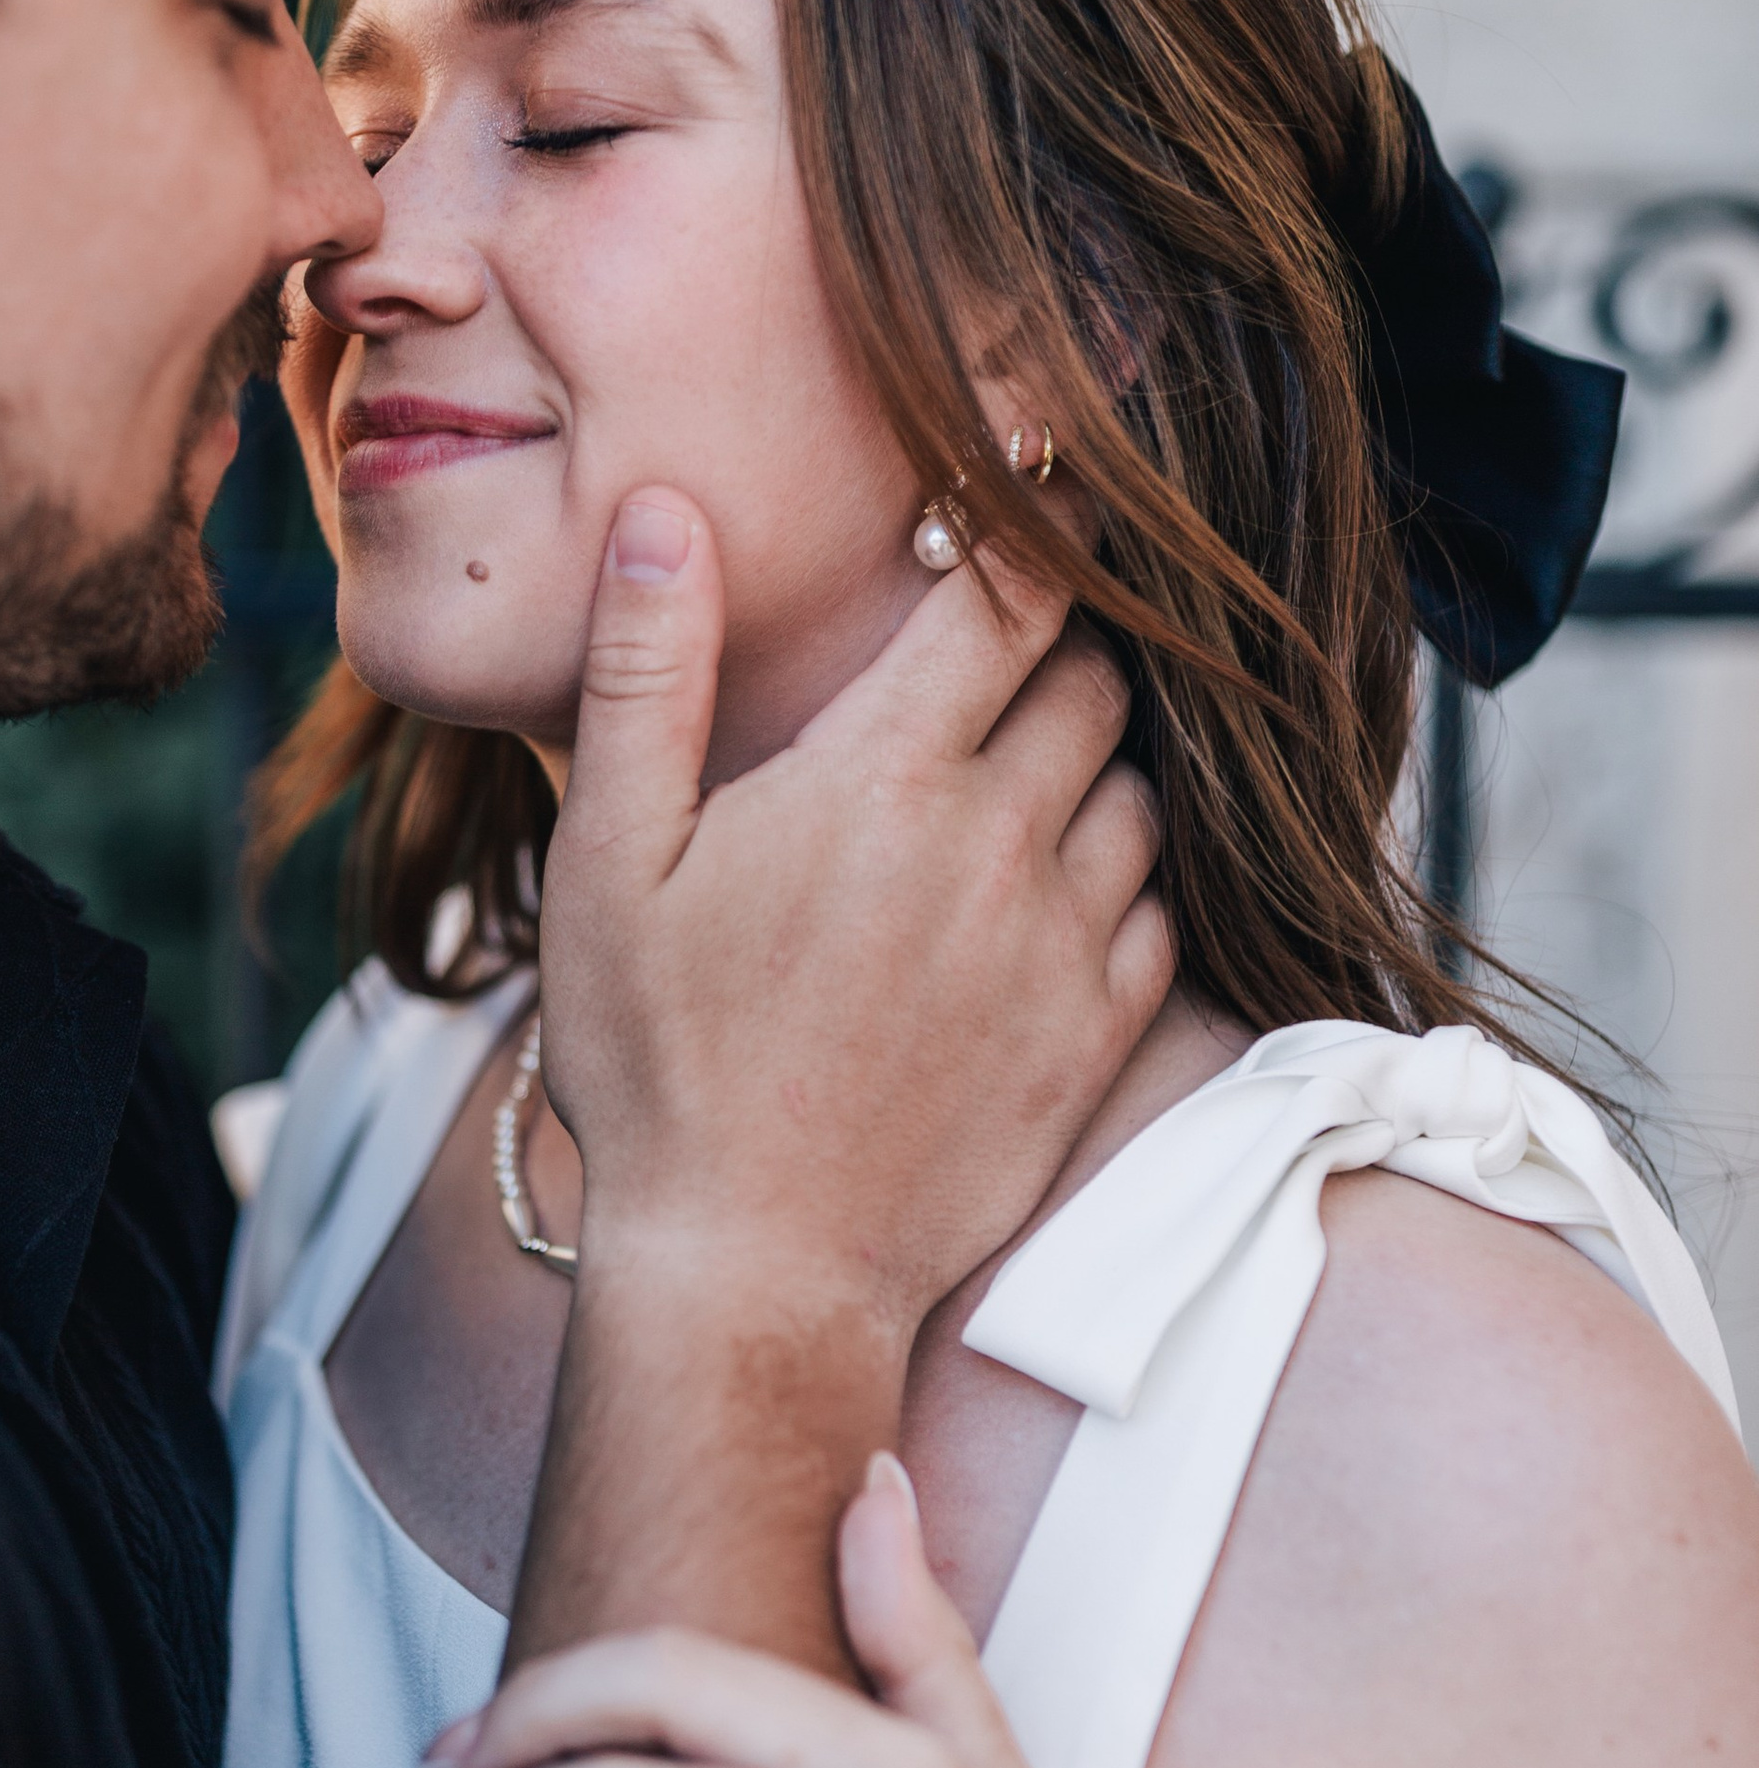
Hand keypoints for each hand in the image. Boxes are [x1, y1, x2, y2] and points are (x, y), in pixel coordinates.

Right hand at [539, 489, 1168, 1351]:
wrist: (753, 1273)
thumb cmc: (657, 1064)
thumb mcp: (607, 857)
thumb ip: (647, 670)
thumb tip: (663, 512)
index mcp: (880, 776)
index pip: (1009, 598)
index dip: (1034, 529)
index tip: (1035, 494)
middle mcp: (998, 842)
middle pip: (1095, 682)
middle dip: (1060, 649)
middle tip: (1001, 657)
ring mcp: (1063, 945)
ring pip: (1139, 791)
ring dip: (1094, 764)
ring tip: (1020, 780)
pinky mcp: (1099, 1038)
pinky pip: (1159, 911)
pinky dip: (1124, 881)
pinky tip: (1050, 900)